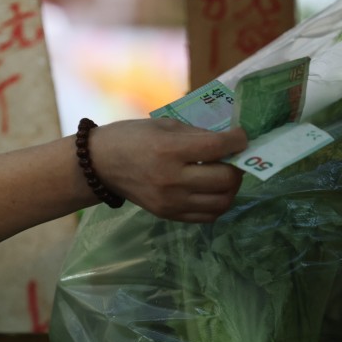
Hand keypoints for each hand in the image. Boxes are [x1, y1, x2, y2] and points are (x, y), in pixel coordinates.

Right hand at [89, 118, 247, 221]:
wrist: (101, 165)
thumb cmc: (133, 137)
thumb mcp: (165, 125)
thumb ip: (198, 134)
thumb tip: (231, 140)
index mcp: (169, 150)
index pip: (217, 147)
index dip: (238, 140)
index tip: (241, 136)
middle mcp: (172, 179)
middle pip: (225, 179)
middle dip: (238, 166)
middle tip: (234, 158)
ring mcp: (171, 201)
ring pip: (222, 202)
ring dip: (231, 188)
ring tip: (225, 175)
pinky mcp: (169, 215)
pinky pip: (208, 216)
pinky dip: (218, 204)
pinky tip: (213, 190)